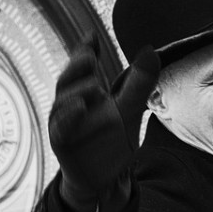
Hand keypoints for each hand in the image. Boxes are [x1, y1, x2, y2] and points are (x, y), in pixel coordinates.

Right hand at [48, 41, 159, 211]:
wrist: (107, 176)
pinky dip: (69, 116)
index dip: (85, 48)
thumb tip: (151, 49)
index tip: (91, 35)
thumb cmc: (114, 140)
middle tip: (90, 56)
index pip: (83, 65)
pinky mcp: (61, 140)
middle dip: (77, 66)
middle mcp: (70, 101)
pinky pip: (61, 126)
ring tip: (93, 86)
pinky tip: (80, 107)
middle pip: (68, 79)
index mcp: (85, 89)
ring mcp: (63, 121)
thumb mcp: (131, 109)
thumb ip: (140, 82)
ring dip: (76, 91)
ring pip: (63, 101)